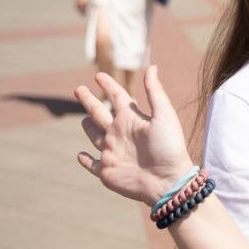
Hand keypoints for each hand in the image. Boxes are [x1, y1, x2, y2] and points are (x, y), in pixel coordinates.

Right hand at [74, 66, 196, 204]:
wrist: (168, 181)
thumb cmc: (169, 147)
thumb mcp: (164, 115)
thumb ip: (155, 92)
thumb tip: (152, 66)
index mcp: (133, 119)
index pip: (118, 97)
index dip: (108, 85)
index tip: (99, 75)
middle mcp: (120, 133)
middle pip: (100, 113)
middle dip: (89, 101)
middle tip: (79, 89)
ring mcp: (112, 152)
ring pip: (95, 136)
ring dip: (88, 128)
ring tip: (85, 119)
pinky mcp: (106, 171)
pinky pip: (92, 164)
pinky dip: (85, 160)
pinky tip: (80, 155)